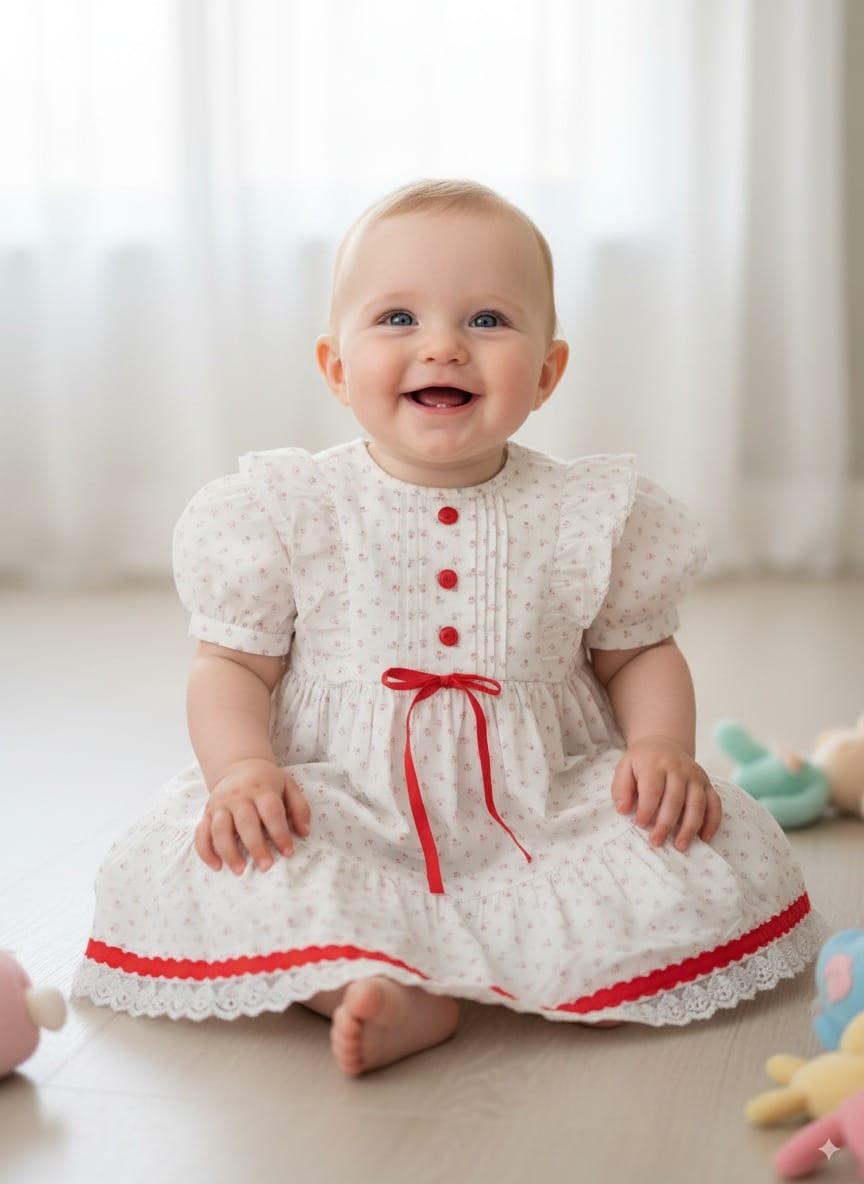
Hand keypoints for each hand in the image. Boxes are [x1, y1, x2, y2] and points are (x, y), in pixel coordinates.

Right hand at [194, 758, 310, 875]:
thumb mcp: (289, 786)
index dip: (280, 833)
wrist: (239, 765)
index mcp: (262, 789)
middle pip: (245, 823)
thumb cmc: (268, 781)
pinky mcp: (207, 813)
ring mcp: (220, 805)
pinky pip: (201, 833)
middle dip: (256, 846)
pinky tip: (216, 866)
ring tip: (240, 871)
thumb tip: (304, 832)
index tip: (288, 852)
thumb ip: (300, 808)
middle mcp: (238, 796)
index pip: (271, 812)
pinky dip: (205, 851)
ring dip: (228, 852)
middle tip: (266, 867)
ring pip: (220, 829)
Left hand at [611, 735, 721, 851]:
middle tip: (657, 841)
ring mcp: (695, 776)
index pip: (652, 789)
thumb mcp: (625, 767)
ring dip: (690, 827)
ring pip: (697, 804)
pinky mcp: (707, 783)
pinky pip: (715, 803)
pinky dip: (712, 822)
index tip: (641, 825)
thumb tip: (623, 810)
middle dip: (666, 823)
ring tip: (680, 845)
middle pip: (675, 799)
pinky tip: (704, 838)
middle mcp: (678, 769)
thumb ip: (621, 788)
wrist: (664, 743)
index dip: (647, 809)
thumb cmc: (642, 762)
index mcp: (655, 764)